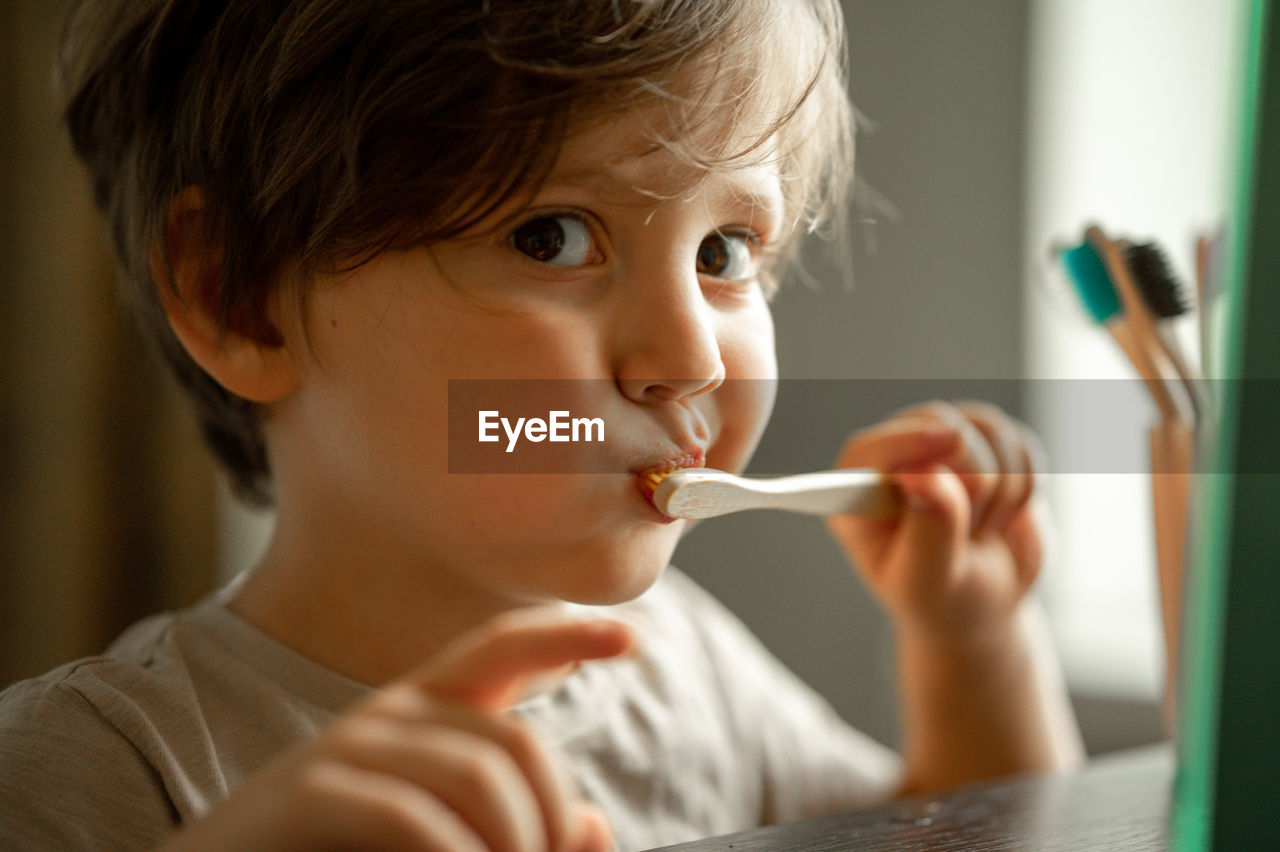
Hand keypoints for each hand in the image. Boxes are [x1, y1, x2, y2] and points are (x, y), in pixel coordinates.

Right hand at [159, 608, 633, 851]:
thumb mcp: (444, 843)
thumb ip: (515, 830)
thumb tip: (595, 825)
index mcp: (422, 714)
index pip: (500, 648)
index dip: (566, 637)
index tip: (630, 640)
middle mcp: (389, 714)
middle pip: (516, 739)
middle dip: (551, 819)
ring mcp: (347, 747)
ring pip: (482, 775)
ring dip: (514, 846)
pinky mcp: (310, 793)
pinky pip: (417, 817)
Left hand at [826, 400, 1051, 642]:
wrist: (982, 601)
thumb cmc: (941, 596)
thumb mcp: (928, 581)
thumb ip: (927, 530)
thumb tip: (921, 473)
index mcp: (857, 494)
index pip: (870, 451)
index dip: (908, 441)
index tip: (952, 442)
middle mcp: (892, 456)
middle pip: (938, 425)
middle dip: (974, 482)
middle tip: (969, 532)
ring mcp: (938, 441)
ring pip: (986, 428)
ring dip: (1002, 487)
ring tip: (980, 527)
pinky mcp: (982, 441)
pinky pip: (1019, 442)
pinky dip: (1027, 482)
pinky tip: (1004, 512)